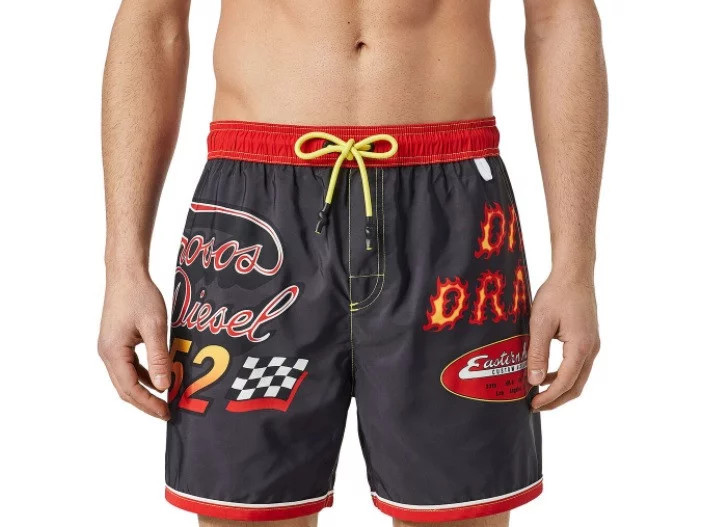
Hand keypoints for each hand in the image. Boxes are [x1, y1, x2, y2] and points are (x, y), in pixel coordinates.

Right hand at [98, 271, 170, 419]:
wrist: (127, 274)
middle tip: (167, 412)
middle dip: (145, 402)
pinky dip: (143, 375)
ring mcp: (110, 348)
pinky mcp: (116, 342)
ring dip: (144, 390)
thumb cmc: (140, 296)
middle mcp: (107, 353)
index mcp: (113, 352)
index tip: (166, 412)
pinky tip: (159, 378)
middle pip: (125, 388)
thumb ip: (159, 358)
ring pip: (126, 378)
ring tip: (164, 399)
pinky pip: (129, 366)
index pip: (130, 388)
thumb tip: (163, 386)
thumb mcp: (155, 327)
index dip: (148, 403)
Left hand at [527, 273, 599, 410]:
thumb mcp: (540, 323)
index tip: (533, 405)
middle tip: (535, 406)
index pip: (566, 383)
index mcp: (581, 347)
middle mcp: (591, 349)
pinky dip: (564, 375)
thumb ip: (538, 353)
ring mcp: (592, 345)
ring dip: (560, 388)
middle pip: (576, 386)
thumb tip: (535, 381)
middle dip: (556, 400)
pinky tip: (546, 374)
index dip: (549, 398)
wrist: (574, 274)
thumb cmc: (556, 294)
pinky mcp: (588, 339)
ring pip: (578, 377)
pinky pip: (578, 365)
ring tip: (538, 393)